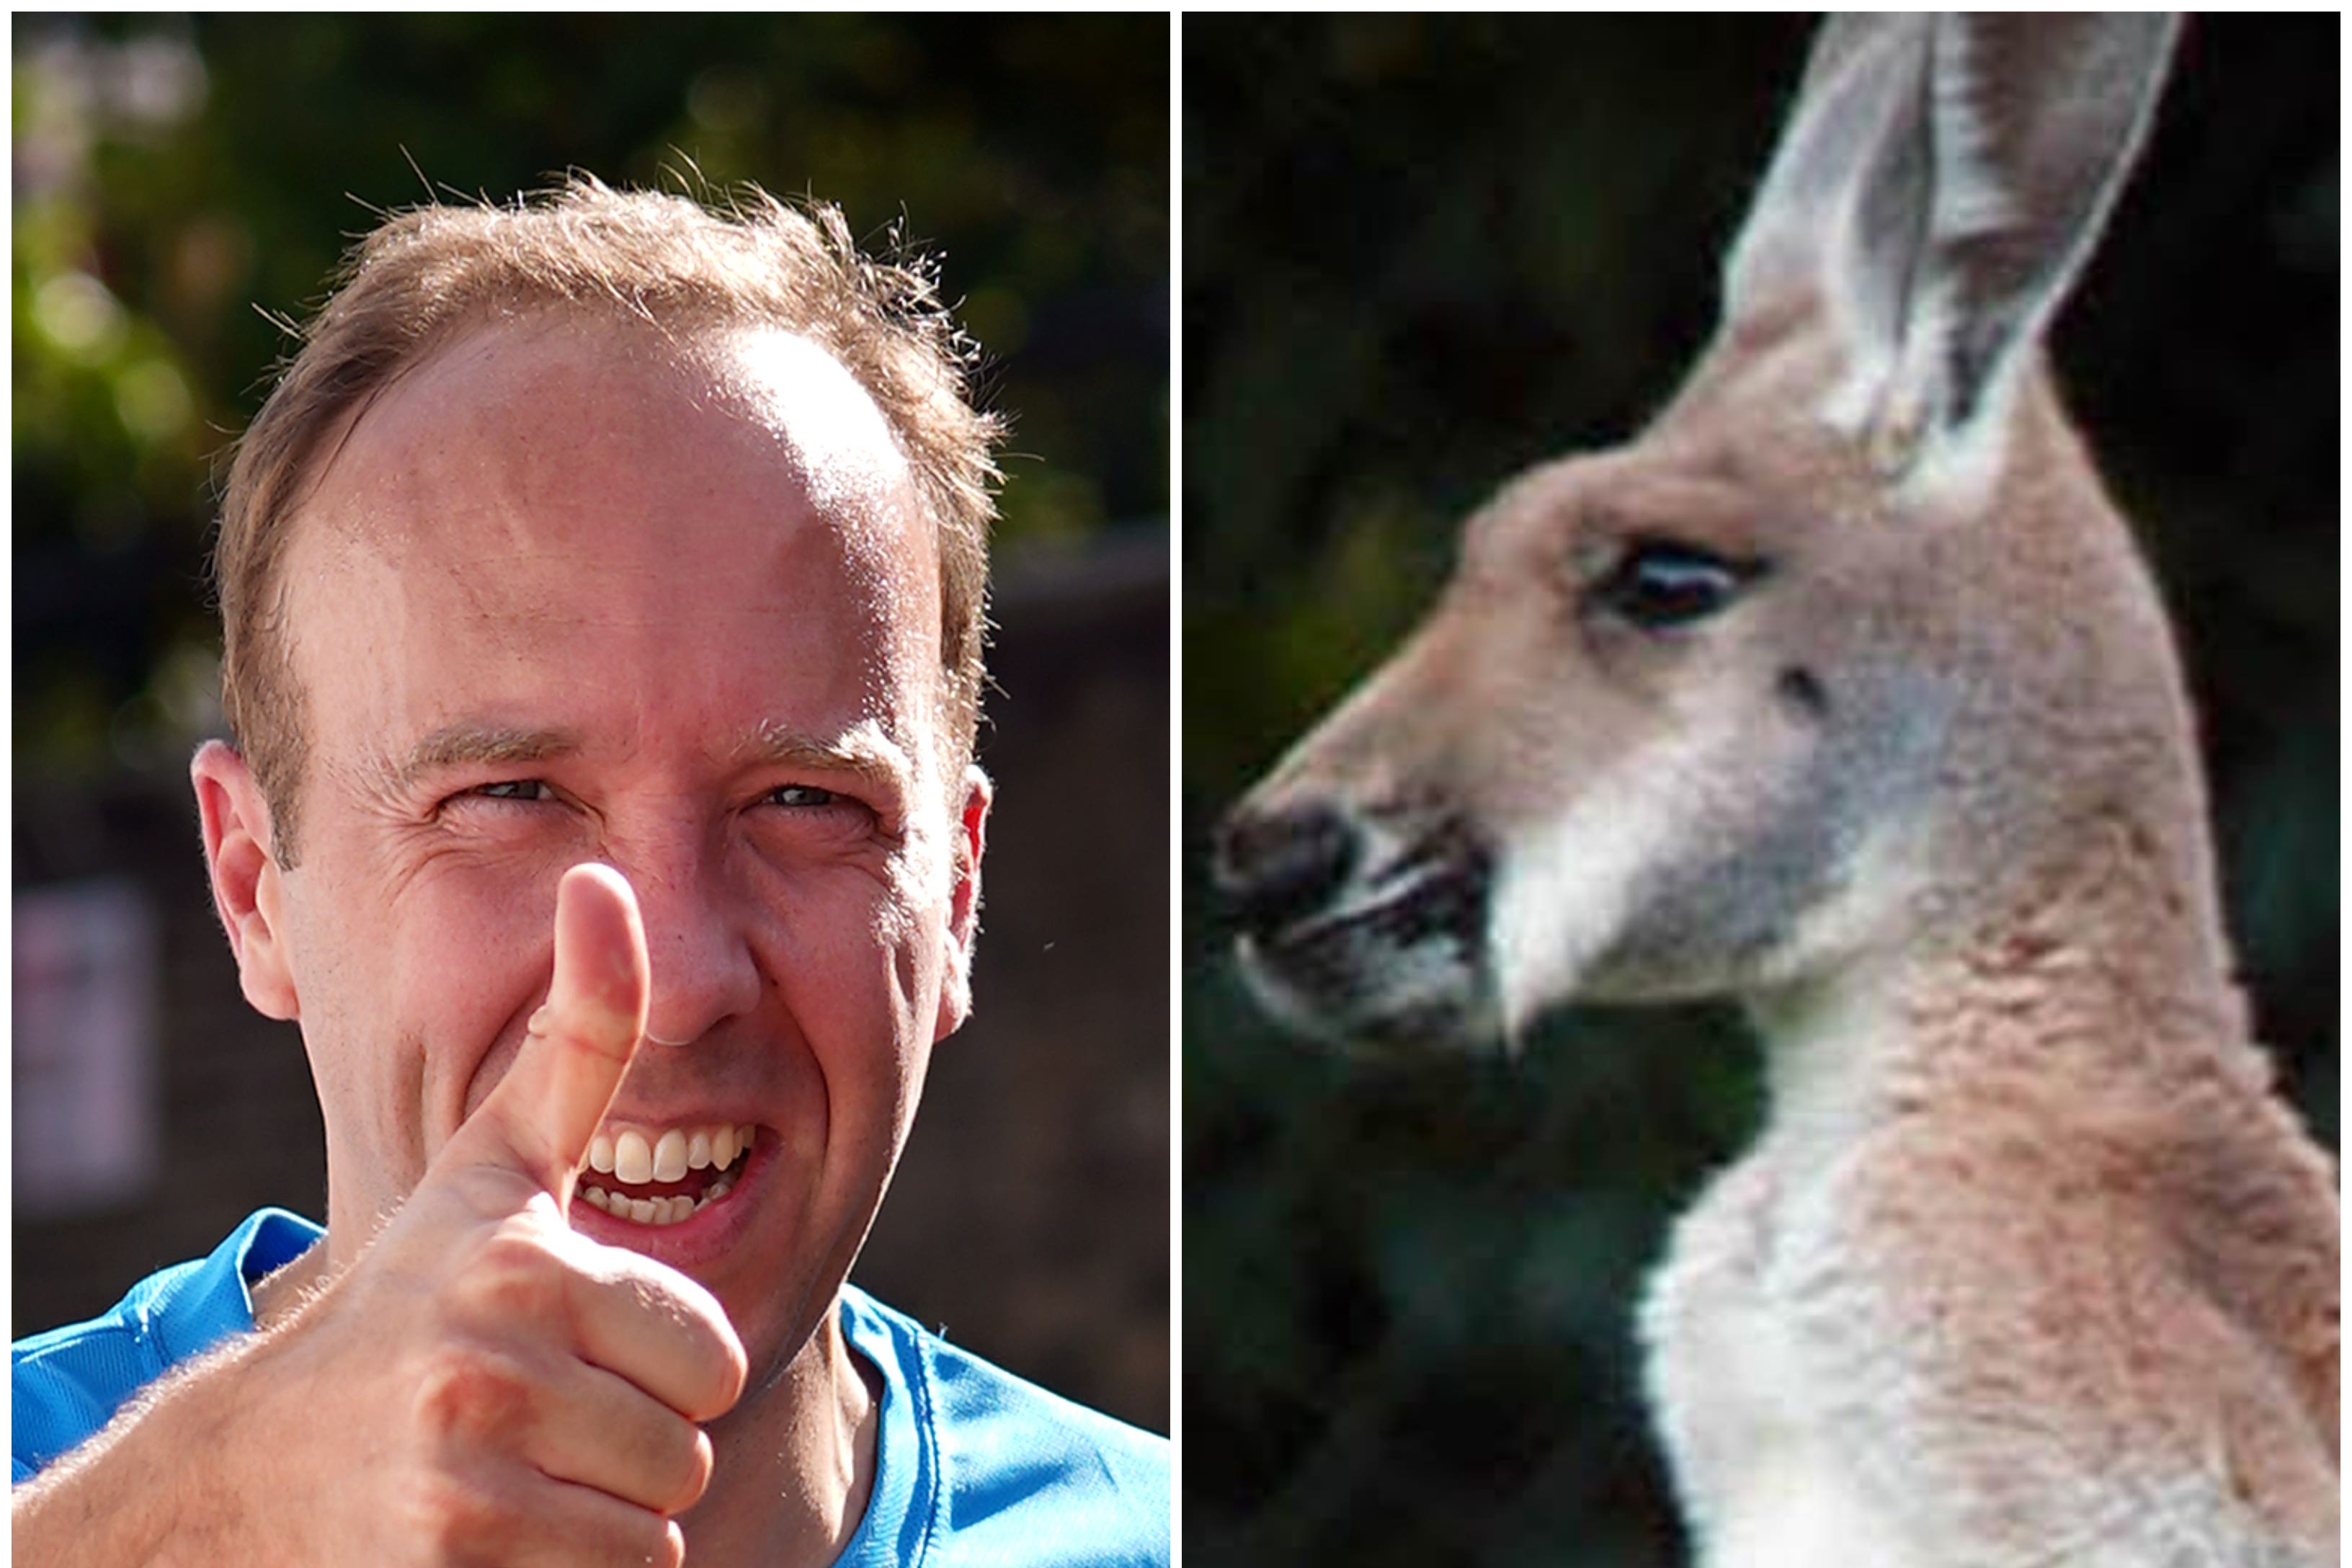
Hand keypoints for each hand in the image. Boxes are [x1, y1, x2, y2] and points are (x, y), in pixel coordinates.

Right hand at [277, 862, 748, 1564]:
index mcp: (525, 1266)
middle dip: (630, 1451)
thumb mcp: (494, 1163)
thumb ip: (580, 1035)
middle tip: (534, 1422)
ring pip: (650, 1537)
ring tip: (506, 1475)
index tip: (568, 1349)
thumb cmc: (410, 1297)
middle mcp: (491, 1367)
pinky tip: (483, 1542)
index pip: (711, 1359)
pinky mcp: (448, 1567)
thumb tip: (609, 882)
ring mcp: (463, 1478)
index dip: (659, 1368)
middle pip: (685, 1452)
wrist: (254, 1467)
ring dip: (596, 1525)